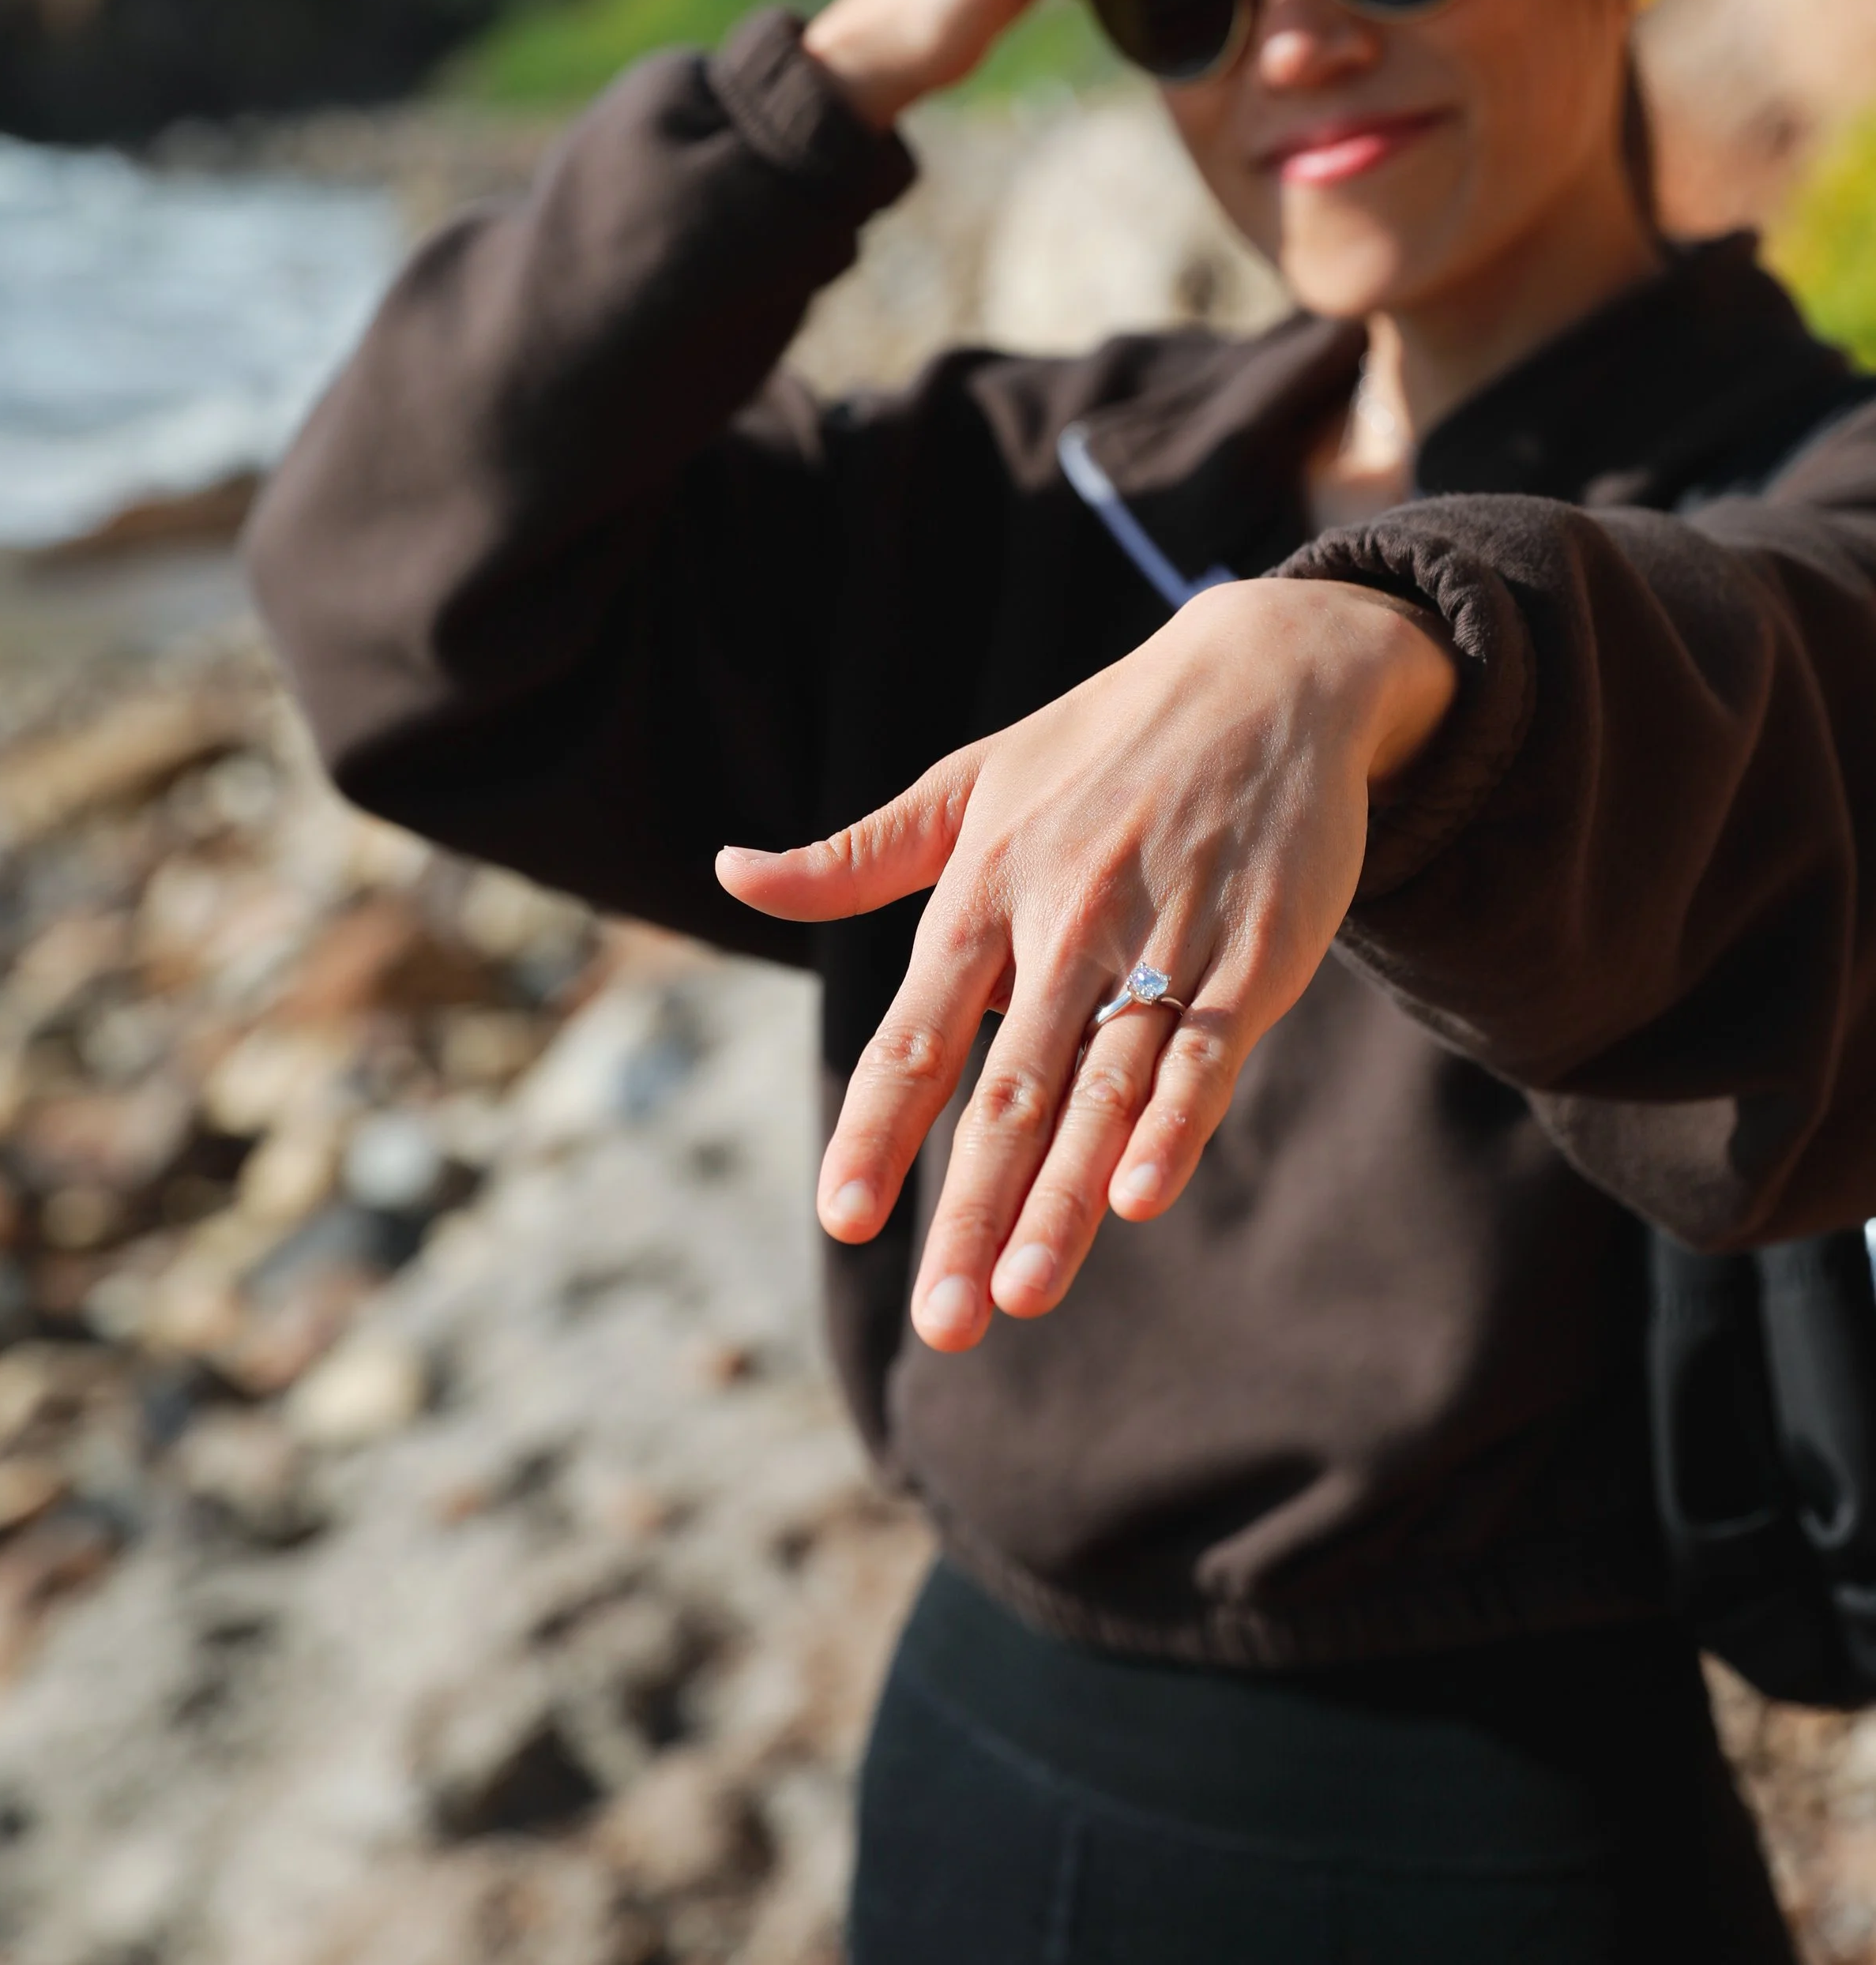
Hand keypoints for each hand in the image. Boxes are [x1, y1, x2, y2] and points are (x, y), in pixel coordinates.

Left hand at [716, 578, 1454, 1348]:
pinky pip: (1205, 1051)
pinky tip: (1141, 1194)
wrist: (1266, 676)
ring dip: (1062, 1197)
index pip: (915, 1031)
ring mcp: (1163, 940)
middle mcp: (1064, 920)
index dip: (877, 1127)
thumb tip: (730, 873)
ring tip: (1019, 1293)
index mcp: (984, 888)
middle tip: (942, 1320)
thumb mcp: (967, 781)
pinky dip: (1174, 1122)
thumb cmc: (1101, 742)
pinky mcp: (1253, 954)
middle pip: (1007, 1087)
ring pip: (1100, 1086)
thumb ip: (854, 857)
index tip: (842, 1218)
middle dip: (967, 1207)